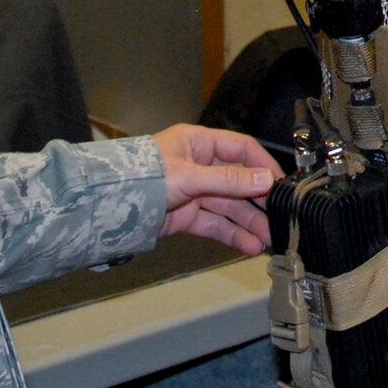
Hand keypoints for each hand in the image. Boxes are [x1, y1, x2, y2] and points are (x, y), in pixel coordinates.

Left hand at [151, 123, 280, 251]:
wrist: (106, 208)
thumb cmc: (140, 178)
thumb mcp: (189, 176)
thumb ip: (229, 180)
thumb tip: (265, 180)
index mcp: (198, 143)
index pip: (241, 149)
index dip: (262, 165)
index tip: (281, 183)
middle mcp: (198, 166)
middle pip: (238, 182)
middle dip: (259, 202)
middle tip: (279, 218)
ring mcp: (193, 192)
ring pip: (229, 207)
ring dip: (249, 222)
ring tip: (268, 239)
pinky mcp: (186, 216)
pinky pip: (215, 224)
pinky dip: (231, 234)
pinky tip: (247, 244)